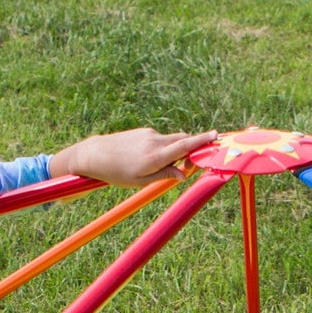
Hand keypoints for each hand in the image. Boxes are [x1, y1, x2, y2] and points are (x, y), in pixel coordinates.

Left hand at [50, 128, 216, 186]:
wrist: (95, 154)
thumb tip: (184, 175)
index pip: (185, 145)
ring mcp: (149, 134)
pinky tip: (147, 159)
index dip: (202, 141)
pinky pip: (161, 139)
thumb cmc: (117, 173)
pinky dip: (163, 148)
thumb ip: (164, 175)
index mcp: (156, 156)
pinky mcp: (144, 131)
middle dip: (191, 149)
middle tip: (190, 165)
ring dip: (175, 151)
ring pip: (172, 140)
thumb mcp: (141, 181)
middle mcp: (155, 141)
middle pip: (182, 140)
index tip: (216, 136)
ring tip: (161, 167)